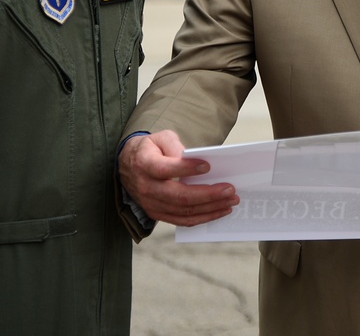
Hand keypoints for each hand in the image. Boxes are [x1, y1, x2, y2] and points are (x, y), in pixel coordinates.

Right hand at [118, 130, 239, 226]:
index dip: (186, 168)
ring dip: (211, 208)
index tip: (208, 166)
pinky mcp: (157, 213)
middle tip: (230, 190)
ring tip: (231, 201)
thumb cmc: (151, 149)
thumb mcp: (160, 138)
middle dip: (208, 194)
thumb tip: (194, 158)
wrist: (128, 165)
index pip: (165, 168)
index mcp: (144, 164)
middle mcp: (146, 187)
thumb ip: (175, 145)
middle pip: (179, 196)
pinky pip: (182, 220)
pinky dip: (203, 218)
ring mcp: (151, 204)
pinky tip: (220, 211)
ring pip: (183, 211)